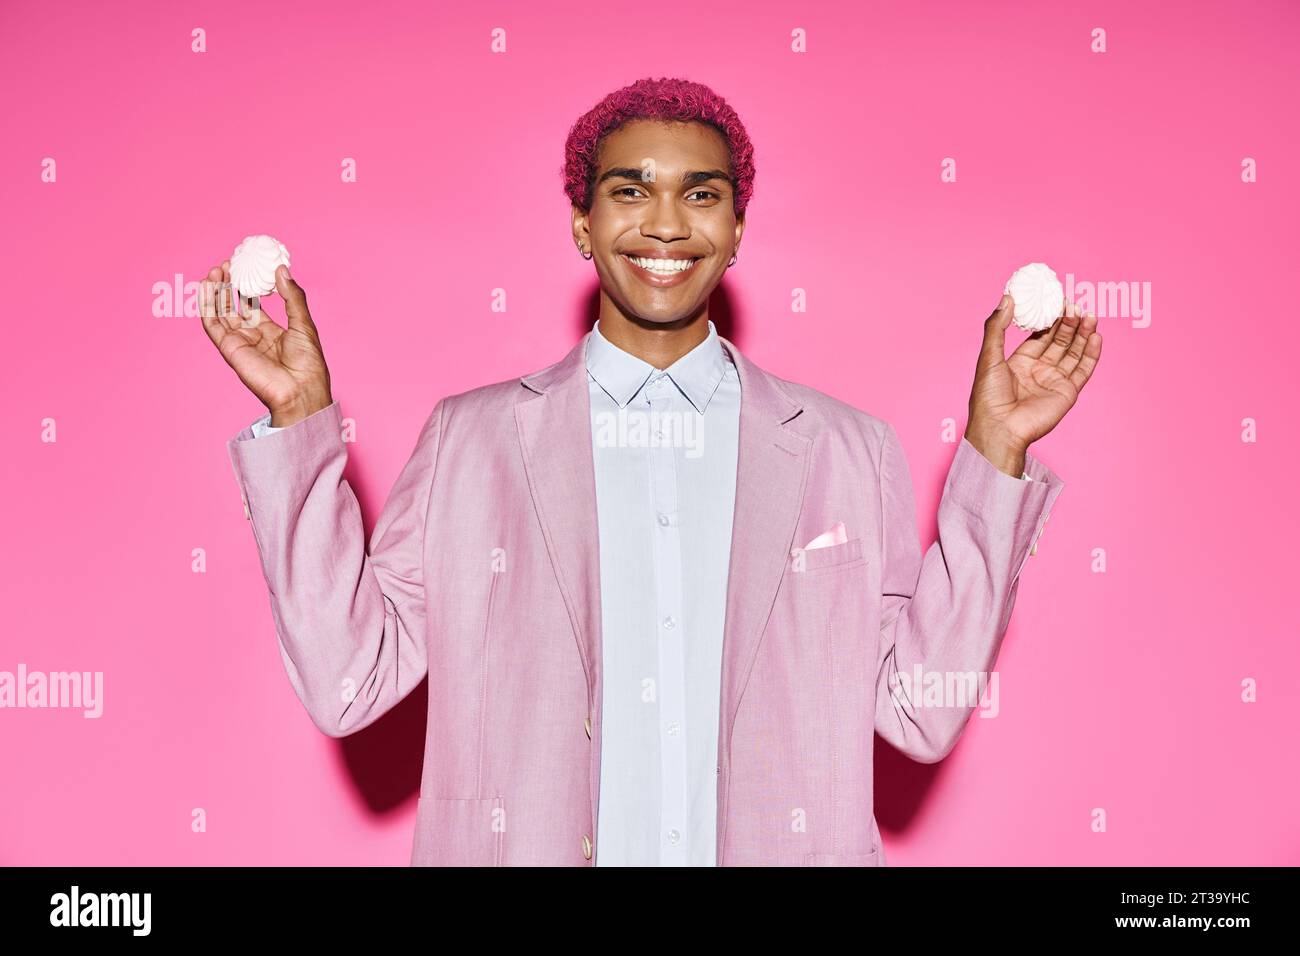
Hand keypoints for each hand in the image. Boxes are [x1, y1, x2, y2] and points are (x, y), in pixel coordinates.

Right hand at [199, 260, 332, 427]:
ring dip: (215, 291)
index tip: (244, 267)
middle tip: (226, 264)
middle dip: (227, 285)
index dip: (246, 286)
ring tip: (216, 269)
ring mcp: (238, 342)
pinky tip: (206, 287)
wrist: (300, 390)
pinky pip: (211, 324)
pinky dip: (206, 305)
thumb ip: (293, 297)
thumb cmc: (308, 363)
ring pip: (219, 312)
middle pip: (232, 306)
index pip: (252, 305)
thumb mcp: (303, 323)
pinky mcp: (228, 348)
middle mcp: (252, 336)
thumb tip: (281, 269)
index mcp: (270, 331)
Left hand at [964, 294, 1102, 472]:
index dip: (1050, 319)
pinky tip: (1095, 336)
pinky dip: (1091, 353)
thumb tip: (1006, 298)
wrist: (1000, 428)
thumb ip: (997, 327)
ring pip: (1073, 352)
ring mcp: (1054, 381)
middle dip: (1069, 323)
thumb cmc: (989, 396)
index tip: (1058, 301)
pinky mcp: (1067, 392)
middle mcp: (1039, 370)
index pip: (1040, 335)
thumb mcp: (989, 356)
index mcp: (1019, 362)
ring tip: (1089, 315)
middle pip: (1059, 341)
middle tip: (1076, 305)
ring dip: (1082, 334)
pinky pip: (1083, 370)